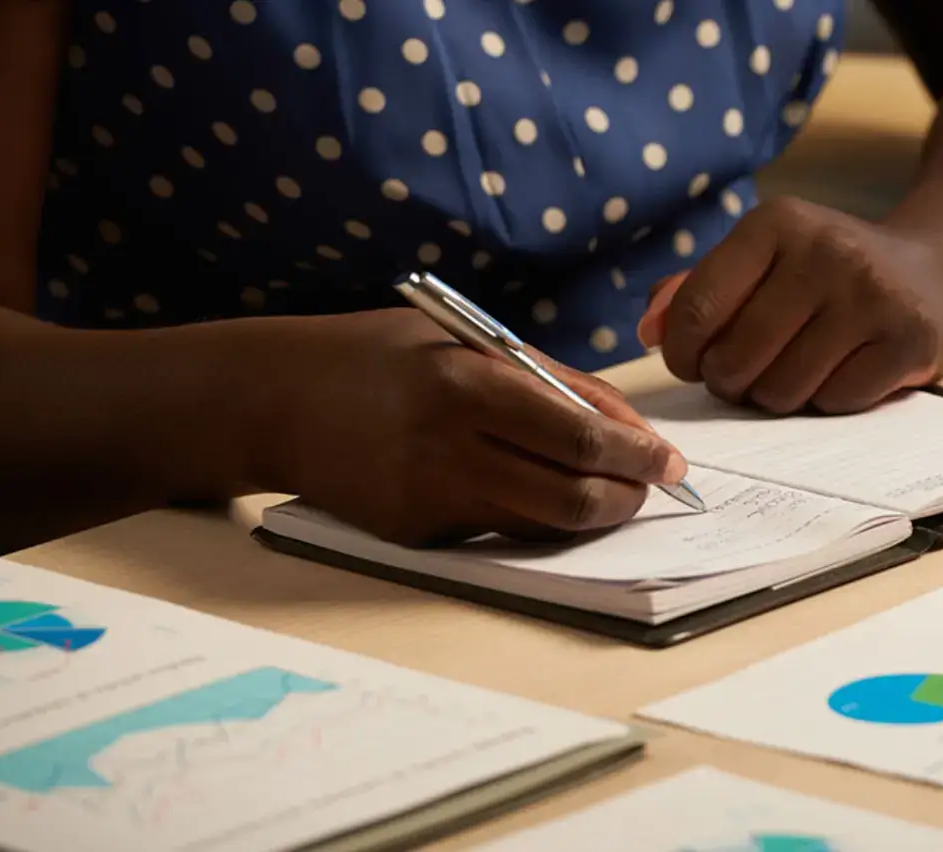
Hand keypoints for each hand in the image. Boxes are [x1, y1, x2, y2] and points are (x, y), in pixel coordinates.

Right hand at [257, 309, 685, 546]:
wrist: (271, 400)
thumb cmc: (378, 355)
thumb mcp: (463, 342)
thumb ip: (547, 378)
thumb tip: (626, 423)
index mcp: (466, 385)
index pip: (579, 434)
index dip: (638, 454)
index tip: (672, 461)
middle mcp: (449, 448)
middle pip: (570, 494)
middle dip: (627, 495)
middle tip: (652, 486)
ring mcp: (429, 499)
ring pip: (542, 525)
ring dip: (591, 514)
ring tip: (612, 493)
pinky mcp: (413, 534)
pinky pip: (497, 531)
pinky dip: (533, 516)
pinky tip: (541, 492)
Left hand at [637, 196, 942, 413]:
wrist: (937, 272)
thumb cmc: (827, 276)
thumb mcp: (763, 261)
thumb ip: (695, 289)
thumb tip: (650, 330)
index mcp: (777, 223)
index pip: (698, 310)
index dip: (684, 355)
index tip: (694, 363)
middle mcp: (826, 250)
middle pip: (737, 359)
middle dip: (732, 382)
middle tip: (749, 374)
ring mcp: (872, 294)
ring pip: (782, 390)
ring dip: (779, 396)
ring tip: (798, 369)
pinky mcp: (909, 338)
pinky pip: (835, 402)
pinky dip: (829, 401)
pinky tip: (843, 371)